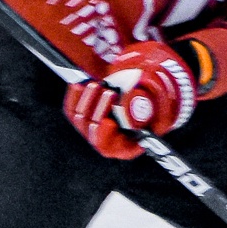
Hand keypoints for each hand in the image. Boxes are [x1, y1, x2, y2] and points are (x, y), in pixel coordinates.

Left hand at [63, 42, 198, 159]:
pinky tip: (82, 83)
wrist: (137, 78)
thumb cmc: (151, 90)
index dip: (108, 138)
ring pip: (82, 121)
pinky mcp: (83, 115)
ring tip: (98, 84)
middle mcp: (111, 140)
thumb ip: (144, 100)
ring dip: (88, 101)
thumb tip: (130, 107)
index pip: (116, 149)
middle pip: (95, 135)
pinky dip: (76, 96)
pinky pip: (72, 110)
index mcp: (132, 143)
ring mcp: (95, 129)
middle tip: (110, 92)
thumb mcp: (153, 92)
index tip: (109, 121)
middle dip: (100, 111)